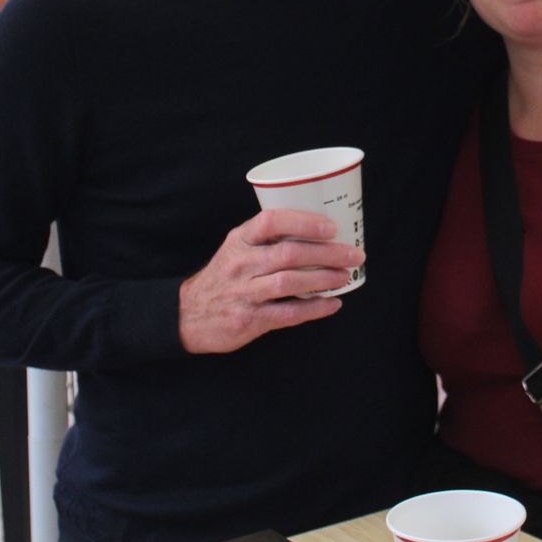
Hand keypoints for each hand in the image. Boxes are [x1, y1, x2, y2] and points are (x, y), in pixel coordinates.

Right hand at [177, 209, 365, 353]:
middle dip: (328, 253)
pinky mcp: (250, 319)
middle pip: (289, 253)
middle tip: (354, 254)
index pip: (271, 221)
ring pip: (290, 282)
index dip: (304, 222)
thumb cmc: (223, 277)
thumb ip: (266, 239)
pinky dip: (314, 308)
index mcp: (239, 240)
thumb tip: (318, 231)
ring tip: (346, 276)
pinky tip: (332, 304)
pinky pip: (288, 312)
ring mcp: (244, 293)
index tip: (331, 227)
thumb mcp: (236, 248)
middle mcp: (241, 264)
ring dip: (324, 278)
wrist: (188, 314)